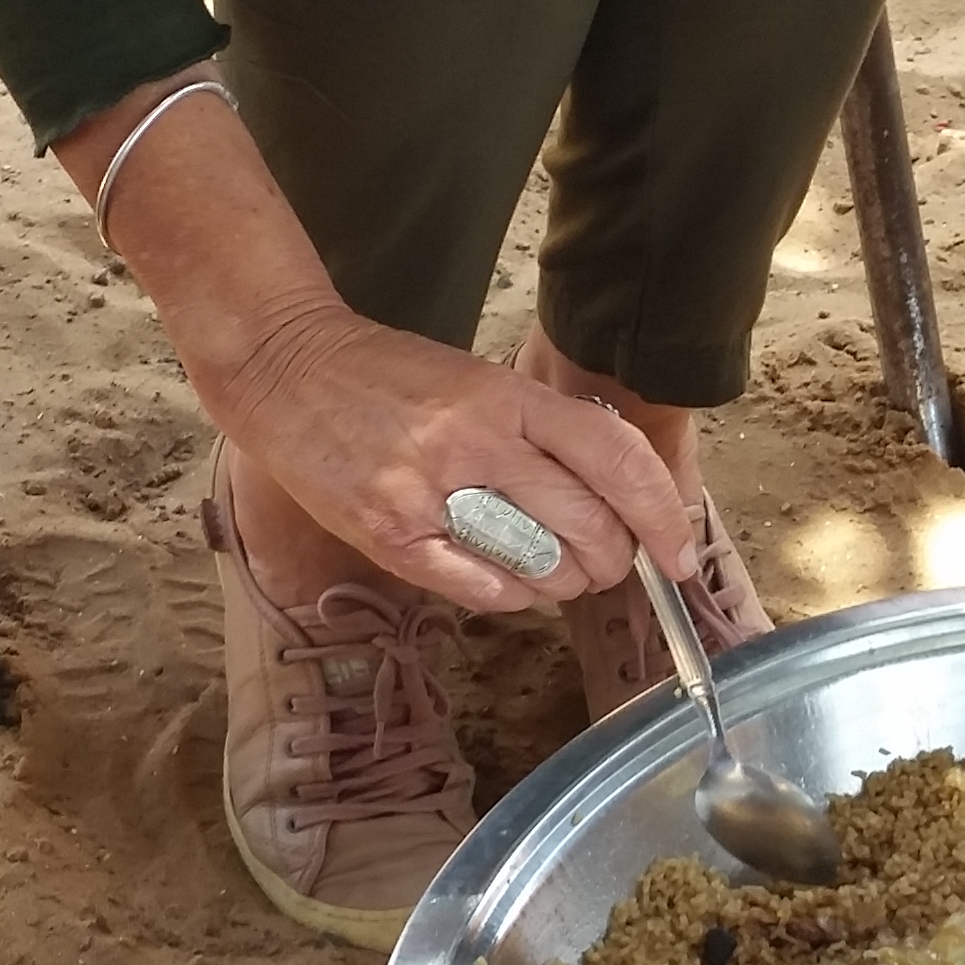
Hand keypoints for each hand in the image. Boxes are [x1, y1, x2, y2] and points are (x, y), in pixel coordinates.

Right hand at [197, 299, 693, 616]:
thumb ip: (544, 430)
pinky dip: (512, 595)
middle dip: (615, 560)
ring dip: (565, 581)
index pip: (616, 460)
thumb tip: (616, 494)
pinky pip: (483, 590)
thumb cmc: (389, 375)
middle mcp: (475, 444)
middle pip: (589, 526)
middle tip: (608, 561)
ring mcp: (429, 494)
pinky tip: (510, 580)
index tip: (679, 552)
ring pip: (542, 567)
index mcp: (507, 396)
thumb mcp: (480, 380)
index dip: (662, 515)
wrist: (285, 368)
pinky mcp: (390, 536)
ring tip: (555, 568)